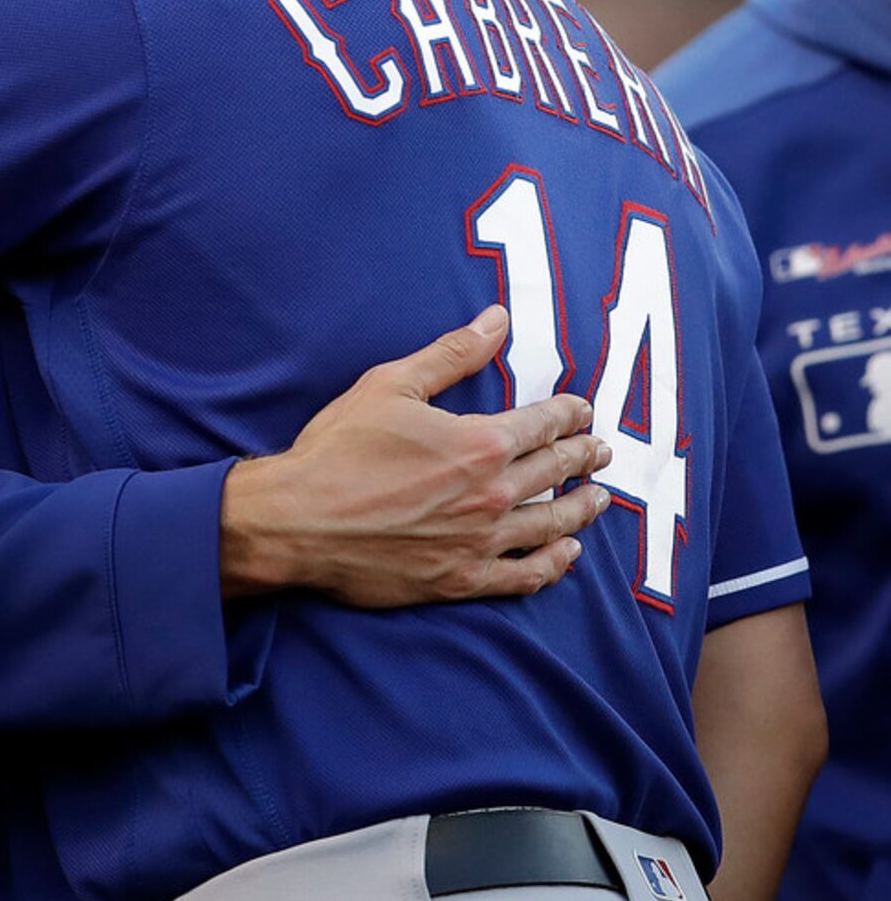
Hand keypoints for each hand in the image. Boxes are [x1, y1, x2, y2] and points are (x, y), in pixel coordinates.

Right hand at [219, 305, 610, 606]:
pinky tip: (566, 555)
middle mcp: (491, 495)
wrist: (298, 521)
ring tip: (599, 500)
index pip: (543, 425)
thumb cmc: (338, 450)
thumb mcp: (391, 385)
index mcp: (479, 443)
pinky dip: (552, 565)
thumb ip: (452, 354)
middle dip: (584, 458)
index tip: (583, 411)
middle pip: (555, 473)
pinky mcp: (460, 579)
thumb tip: (497, 320)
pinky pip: (523, 576)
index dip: (569, 415)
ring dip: (581, 510)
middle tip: (602, 451)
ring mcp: (479, 542)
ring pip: (550, 525)